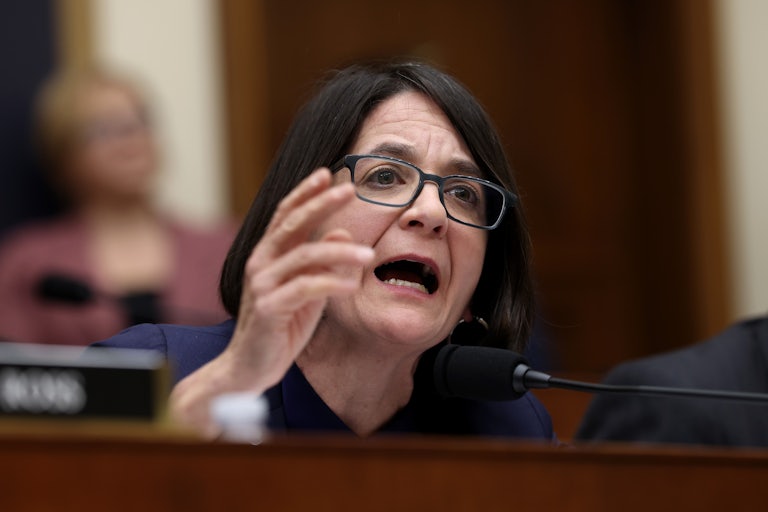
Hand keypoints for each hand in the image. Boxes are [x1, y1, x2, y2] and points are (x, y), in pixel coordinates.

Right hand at [169, 169, 373, 435]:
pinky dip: (330, 284)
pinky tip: (351, 286)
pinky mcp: (268, 309)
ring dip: (340, 253)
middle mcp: (260, 263)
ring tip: (369, 255)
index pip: (286, 215)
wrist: (249, 367)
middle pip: (292, 224)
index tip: (329, 174)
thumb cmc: (281, 327)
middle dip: (321, 204)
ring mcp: (261, 285)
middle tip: (349, 189)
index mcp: (267, 255)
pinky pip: (304, 289)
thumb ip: (321, 263)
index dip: (305, 193)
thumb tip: (341, 232)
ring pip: (304, 256)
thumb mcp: (307, 291)